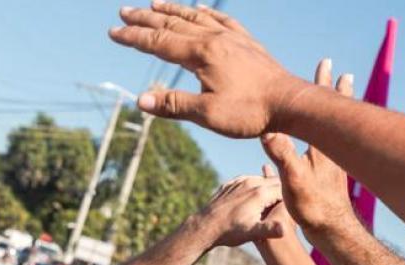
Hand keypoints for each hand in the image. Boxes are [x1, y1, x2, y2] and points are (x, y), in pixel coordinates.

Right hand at [108, 2, 298, 137]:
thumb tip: (140, 101)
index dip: (134, 37)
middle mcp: (215, 38)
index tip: (113, 32)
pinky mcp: (247, 43)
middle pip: (172, 24)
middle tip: (123, 12)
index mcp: (201, 54)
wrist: (291, 102)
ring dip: (172, 10)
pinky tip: (201, 9)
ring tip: (154, 2)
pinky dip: (206, 12)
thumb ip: (174, 105)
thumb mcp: (208, 114)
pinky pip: (222, 20)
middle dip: (145, 19)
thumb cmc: (251, 112)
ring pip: (195, 17)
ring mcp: (232, 38)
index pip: (159, 42)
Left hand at [185, 175, 289, 248]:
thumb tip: (285, 230)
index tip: (297, 206)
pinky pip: (250, 181)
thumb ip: (270, 229)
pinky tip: (256, 200)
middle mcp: (252, 182)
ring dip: (270, 189)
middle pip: (276, 182)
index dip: (292, 197)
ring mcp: (241, 181)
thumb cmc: (229, 231)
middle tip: (289, 203)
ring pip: (263, 180)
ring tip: (274, 202)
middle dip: (283, 191)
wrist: (204, 226)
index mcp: (260, 193)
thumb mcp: (251, 233)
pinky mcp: (232, 183)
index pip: (286, 188)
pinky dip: (256, 188)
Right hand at [260, 60, 357, 233]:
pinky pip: (332, 150)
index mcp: (320, 148)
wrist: (331, 232)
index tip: (328, 65)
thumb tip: (269, 134)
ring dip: (335, 115)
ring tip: (338, 102)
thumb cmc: (312, 208)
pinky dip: (329, 138)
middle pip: (335, 117)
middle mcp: (331, 153)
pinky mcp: (333, 178)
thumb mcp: (292, 181)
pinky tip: (321, 145)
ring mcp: (335, 164)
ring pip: (336, 133)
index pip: (321, 111)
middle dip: (336, 95)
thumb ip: (283, 157)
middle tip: (343, 73)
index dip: (323, 88)